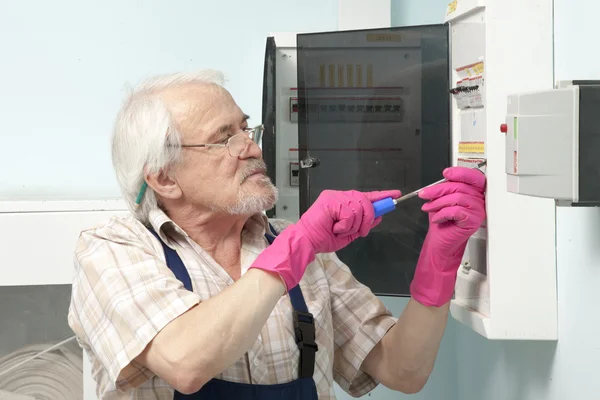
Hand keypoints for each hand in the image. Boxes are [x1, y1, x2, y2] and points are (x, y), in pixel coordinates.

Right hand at [249, 189, 399, 290]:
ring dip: (353, 224)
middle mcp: (339, 195)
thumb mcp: (349, 233)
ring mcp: (334, 196)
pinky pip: (349, 212)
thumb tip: (379, 217)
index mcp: (343, 201)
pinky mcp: (330, 200)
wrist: (307, 242)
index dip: (380, 196)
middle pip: (365, 201)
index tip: (395, 195)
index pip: (365, 196)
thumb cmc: (323, 238)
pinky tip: (335, 227)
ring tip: (340, 230)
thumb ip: (363, 224)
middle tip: (361, 231)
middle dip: (368, 218)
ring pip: (358, 207)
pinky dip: (345, 224)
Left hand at [410, 167, 485, 306]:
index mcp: (474, 192)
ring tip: (428, 208)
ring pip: (457, 197)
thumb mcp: (442, 200)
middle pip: (461, 186)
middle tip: (425, 194)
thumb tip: (444, 177)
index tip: (446, 173)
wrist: (440, 242)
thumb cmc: (442, 222)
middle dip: (438, 189)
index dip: (460, 172)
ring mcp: (478, 211)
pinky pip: (456, 211)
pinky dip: (442, 213)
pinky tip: (437, 218)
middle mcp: (479, 200)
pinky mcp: (474, 221)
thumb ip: (445, 187)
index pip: (473, 177)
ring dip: (438, 203)